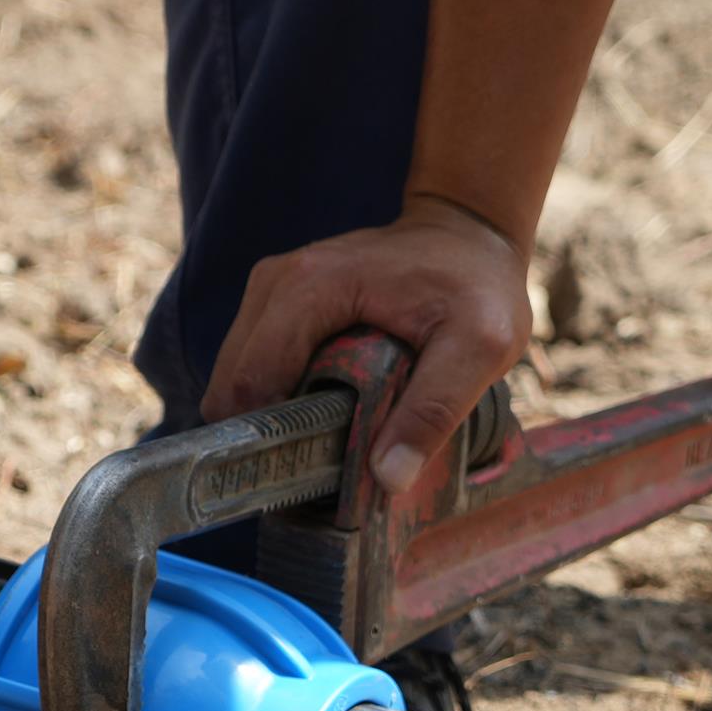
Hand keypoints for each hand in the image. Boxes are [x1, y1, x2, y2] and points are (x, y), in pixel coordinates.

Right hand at [203, 195, 531, 494]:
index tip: (303, 479)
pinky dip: (275, 397)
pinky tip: (317, 411)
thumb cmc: (476, 285)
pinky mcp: (275, 301)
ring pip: (236, 378)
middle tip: (317, 465)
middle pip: (232, 384)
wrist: (468, 232)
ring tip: (322, 440)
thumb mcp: (478, 347)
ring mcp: (269, 288)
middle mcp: (274, 281)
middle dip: (265, 432)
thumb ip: (434, 410)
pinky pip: (252, 365)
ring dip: (269, 416)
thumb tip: (387, 478)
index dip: (268, 439)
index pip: (252, 382)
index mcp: (309, 287)